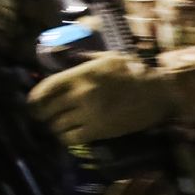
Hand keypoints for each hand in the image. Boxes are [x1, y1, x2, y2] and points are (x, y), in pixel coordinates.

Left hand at [29, 53, 171, 143]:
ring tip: (59, 125)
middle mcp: (81, 94)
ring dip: (55, 127)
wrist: (161, 89)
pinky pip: (71, 138)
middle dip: (43, 115)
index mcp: (79, 75)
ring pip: (56, 126)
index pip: (43, 90)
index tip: (33, 105)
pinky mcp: (99, 130)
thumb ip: (80, 61)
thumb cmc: (133, 70)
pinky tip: (70, 134)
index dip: (33, 100)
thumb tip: (57, 57)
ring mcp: (89, 113)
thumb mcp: (105, 58)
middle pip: (46, 110)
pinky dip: (66, 138)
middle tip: (45, 117)